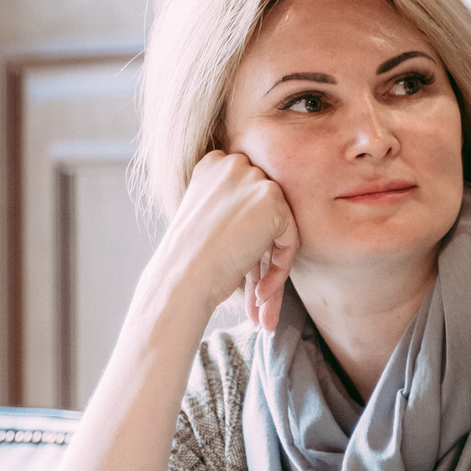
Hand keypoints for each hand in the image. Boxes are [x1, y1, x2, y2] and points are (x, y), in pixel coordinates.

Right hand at [156, 151, 298, 328]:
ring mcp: (253, 179)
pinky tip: (260, 295)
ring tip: (261, 305)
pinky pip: (289, 240)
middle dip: (262, 258)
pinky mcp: (272, 200)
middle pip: (264, 214)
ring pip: (278, 229)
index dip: (247, 240)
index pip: (246, 201)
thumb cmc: (187, 261)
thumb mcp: (206, 222)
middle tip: (256, 295)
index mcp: (212, 165)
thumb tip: (265, 227)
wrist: (182, 277)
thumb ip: (234, 212)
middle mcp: (233, 164)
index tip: (243, 273)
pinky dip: (279, 271)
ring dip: (271, 270)